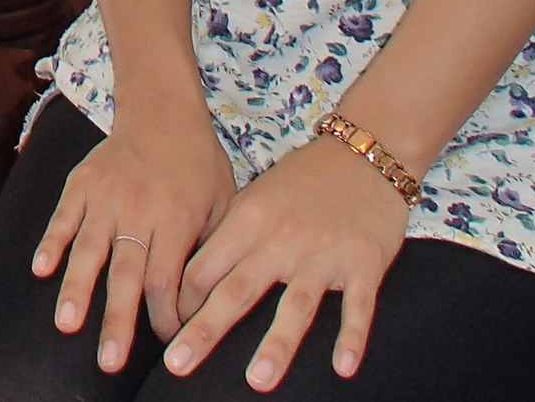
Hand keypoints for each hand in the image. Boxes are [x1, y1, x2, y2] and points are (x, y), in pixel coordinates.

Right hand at [33, 96, 237, 372]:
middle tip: (109, 361)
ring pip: (88, 249)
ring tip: (67, 324)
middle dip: (117, 320)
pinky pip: (64, 216)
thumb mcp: (223, 203)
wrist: (162, 111)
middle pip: (126, 273)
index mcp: (177, 218)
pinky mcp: (82, 182)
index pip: (166, 280)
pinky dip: (51, 242)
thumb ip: (210, 250)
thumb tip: (203, 305)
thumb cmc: (199, 164)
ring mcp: (106, 196)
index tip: (166, 345)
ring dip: (77, 288)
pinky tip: (40, 270)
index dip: (164, 317)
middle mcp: (139, 210)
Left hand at [165, 136, 412, 391]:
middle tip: (178, 364)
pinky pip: (358, 307)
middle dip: (205, 330)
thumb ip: (230, 235)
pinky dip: (351, 337)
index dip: (182, 303)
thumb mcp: (257, 196)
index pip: (203, 268)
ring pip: (296, 306)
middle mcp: (281, 239)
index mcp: (248, 220)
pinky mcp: (364, 264)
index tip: (169, 332)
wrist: (365, 154)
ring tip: (258, 381)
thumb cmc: (303, 180)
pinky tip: (342, 368)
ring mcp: (323, 254)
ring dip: (276, 345)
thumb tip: (192, 277)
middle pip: (237, 291)